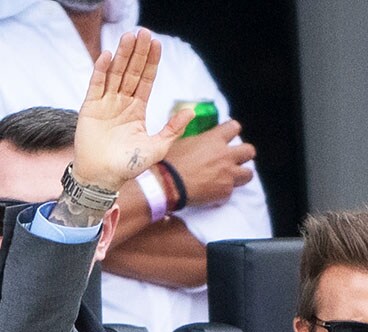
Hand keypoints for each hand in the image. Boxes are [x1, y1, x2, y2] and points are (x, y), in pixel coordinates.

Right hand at [74, 30, 192, 189]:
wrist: (104, 178)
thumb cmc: (129, 166)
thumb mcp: (158, 147)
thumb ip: (173, 128)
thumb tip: (191, 111)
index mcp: (137, 110)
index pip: (146, 81)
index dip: (151, 63)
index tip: (157, 45)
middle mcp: (121, 103)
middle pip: (131, 72)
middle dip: (138, 53)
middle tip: (144, 32)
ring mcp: (105, 103)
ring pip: (115, 74)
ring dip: (122, 55)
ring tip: (129, 37)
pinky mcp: (90, 107)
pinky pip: (96, 85)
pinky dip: (101, 71)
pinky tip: (108, 56)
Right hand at [165, 121, 256, 205]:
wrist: (168, 184)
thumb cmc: (171, 161)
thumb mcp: (182, 140)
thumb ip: (199, 139)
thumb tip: (202, 136)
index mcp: (214, 140)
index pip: (234, 127)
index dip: (232, 131)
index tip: (230, 135)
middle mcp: (225, 156)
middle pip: (249, 151)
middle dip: (244, 154)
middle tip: (236, 158)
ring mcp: (228, 175)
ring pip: (249, 174)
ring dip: (241, 174)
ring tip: (230, 176)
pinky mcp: (226, 192)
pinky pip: (232, 190)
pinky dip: (224, 190)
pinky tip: (213, 190)